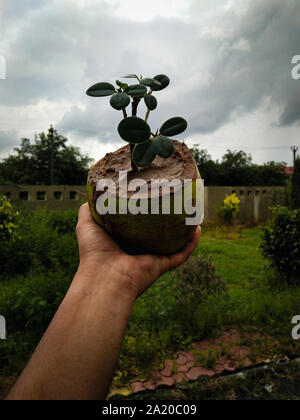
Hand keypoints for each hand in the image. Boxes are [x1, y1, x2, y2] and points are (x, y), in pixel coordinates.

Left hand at [76, 203, 200, 299]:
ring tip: (192, 214)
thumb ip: (89, 208)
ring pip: (173, 243)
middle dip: (167, 219)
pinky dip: (191, 244)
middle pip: (157, 233)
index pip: (137, 225)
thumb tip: (94, 192)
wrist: (104, 277)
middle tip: (175, 202)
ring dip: (183, 231)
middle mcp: (139, 250)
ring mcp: (152, 258)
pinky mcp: (162, 265)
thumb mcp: (86, 224)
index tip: (152, 196)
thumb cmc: (93, 252)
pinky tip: (198, 229)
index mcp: (123, 241)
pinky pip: (181, 254)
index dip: (145, 212)